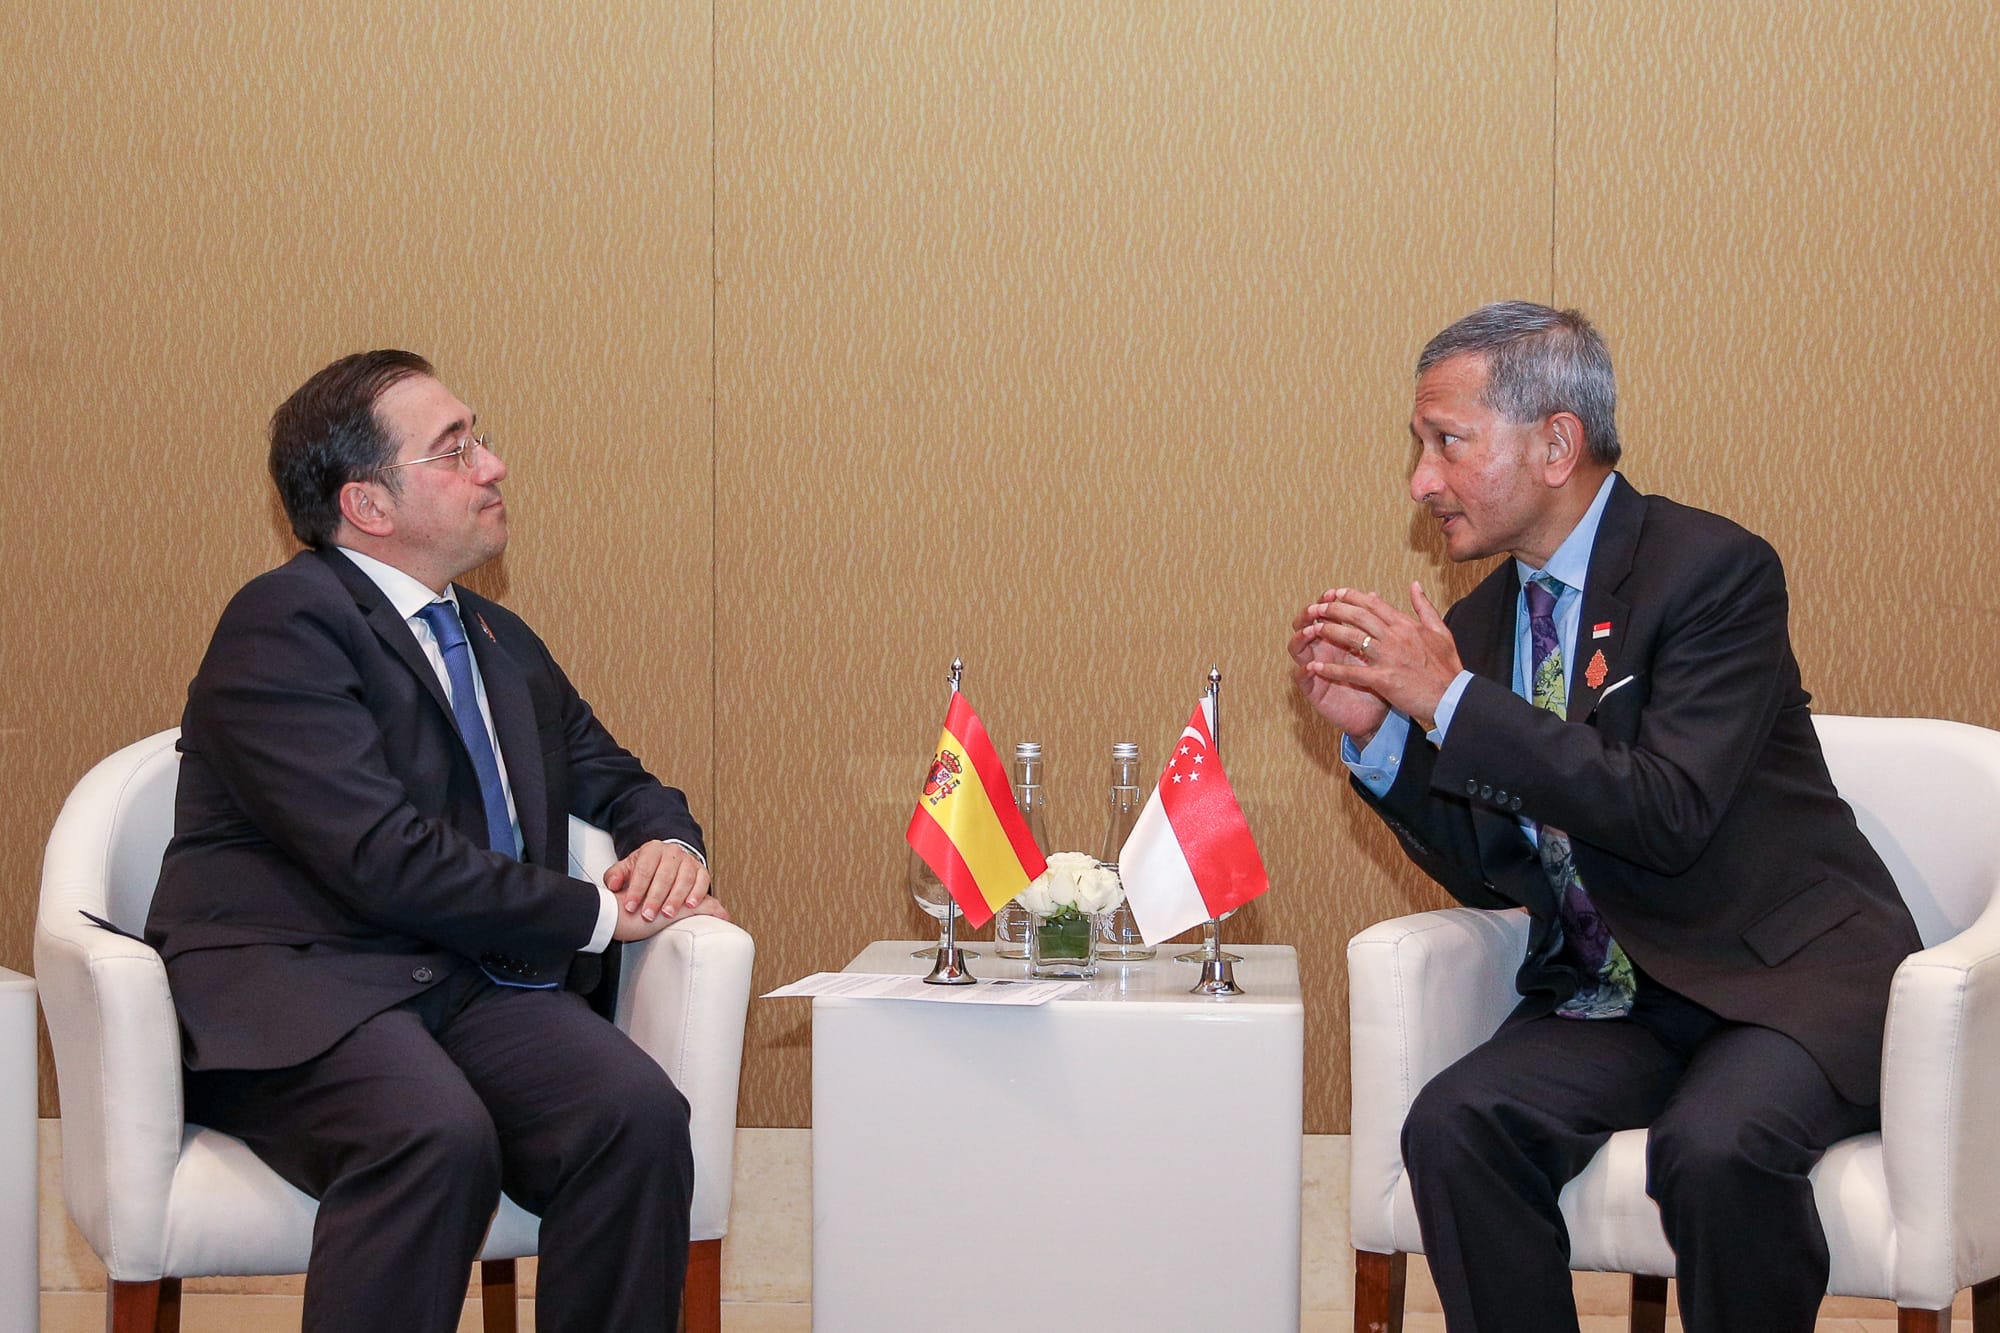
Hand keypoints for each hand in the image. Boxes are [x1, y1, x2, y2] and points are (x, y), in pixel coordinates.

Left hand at [604, 841, 714, 942]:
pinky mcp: (701, 870)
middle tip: (648, 915)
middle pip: (665, 875)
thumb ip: (616, 875)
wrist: (667, 860)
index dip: (636, 889)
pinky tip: (690, 905)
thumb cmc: (647, 868)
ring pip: (684, 878)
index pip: (644, 869)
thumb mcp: (627, 868)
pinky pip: (702, 881)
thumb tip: (612, 884)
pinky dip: (697, 893)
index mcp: (652, 849)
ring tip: (667, 914)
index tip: (630, 907)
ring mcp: (688, 860)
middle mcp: (672, 852)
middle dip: (655, 897)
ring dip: (675, 898)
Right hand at [1289, 587, 1390, 742]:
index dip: (1325, 601)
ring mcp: (1315, 668)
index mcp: (1336, 638)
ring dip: (1301, 638)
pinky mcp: (1313, 689)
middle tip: (1316, 608)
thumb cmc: (1377, 681)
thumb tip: (1373, 595)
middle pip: (1303, 625)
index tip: (1334, 593)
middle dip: (1307, 615)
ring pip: (1296, 648)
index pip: (1324, 613)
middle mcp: (1322, 650)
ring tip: (1312, 631)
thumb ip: (1373, 623)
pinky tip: (1311, 665)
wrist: (1378, 715)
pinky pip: (1301, 678)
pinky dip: (1303, 670)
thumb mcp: (1378, 649)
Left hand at [1310, 582, 1462, 728]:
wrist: (1453, 696)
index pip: (1373, 604)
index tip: (1335, 593)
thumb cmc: (1447, 667)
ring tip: (1312, 629)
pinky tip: (1316, 666)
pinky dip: (1332, 669)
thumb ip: (1424, 606)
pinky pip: (1352, 672)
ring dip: (1329, 632)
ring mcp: (1389, 657)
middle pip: (1358, 616)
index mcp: (1406, 625)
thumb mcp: (1440, 630)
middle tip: (1316, 607)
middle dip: (1334, 609)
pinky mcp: (1384, 679)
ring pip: (1352, 638)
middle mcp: (1396, 636)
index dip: (1351, 596)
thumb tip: (1414, 584)